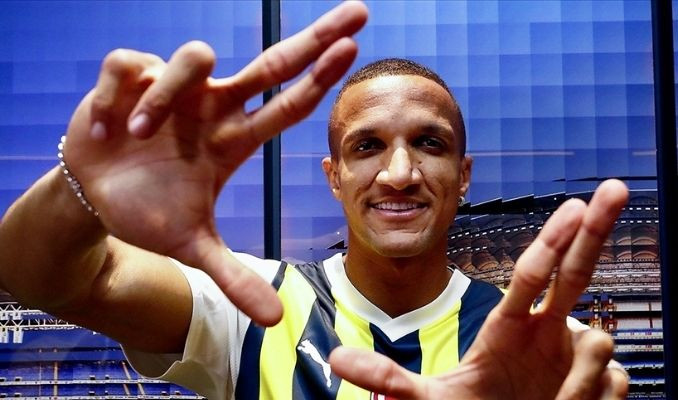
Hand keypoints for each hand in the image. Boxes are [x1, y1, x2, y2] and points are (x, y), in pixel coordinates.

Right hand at [61, 2, 367, 325]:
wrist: (94, 198)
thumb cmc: (149, 211)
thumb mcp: (194, 247)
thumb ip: (234, 278)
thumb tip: (277, 321)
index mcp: (233, 139)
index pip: (289, 104)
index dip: (322, 79)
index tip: (356, 51)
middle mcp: (213, 107)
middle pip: (273, 62)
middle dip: (315, 37)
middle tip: (360, 11)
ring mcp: (176, 88)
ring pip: (195, 59)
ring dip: (165, 96)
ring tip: (134, 131)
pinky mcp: (131, 76)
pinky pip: (136, 64)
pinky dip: (122, 93)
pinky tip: (109, 124)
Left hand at [330, 179, 629, 398]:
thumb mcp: (424, 398)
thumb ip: (385, 377)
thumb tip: (337, 360)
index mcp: (507, 328)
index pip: (530, 275)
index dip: (550, 241)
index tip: (572, 205)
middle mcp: (544, 332)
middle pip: (575, 271)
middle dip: (596, 231)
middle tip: (616, 187)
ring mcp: (573, 355)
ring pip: (597, 343)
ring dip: (579, 380)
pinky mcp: (599, 384)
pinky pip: (618, 380)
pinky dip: (600, 397)